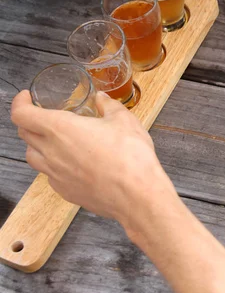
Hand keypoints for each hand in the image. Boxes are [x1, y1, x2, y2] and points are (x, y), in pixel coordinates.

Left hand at [11, 90, 169, 226]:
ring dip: (37, 145)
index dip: (20, 103)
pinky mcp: (66, 191)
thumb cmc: (130, 156)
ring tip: (54, 141)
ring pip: (33, 157)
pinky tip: (72, 163)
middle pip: (24, 135)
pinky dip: (54, 166)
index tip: (26, 98)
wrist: (136, 194)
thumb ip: (109, 106)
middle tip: (43, 116)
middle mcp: (51, 152)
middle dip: (29, 122)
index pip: (22, 115)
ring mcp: (56, 174)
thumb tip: (102, 99)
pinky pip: (50, 175)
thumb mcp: (124, 120)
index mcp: (60, 128)